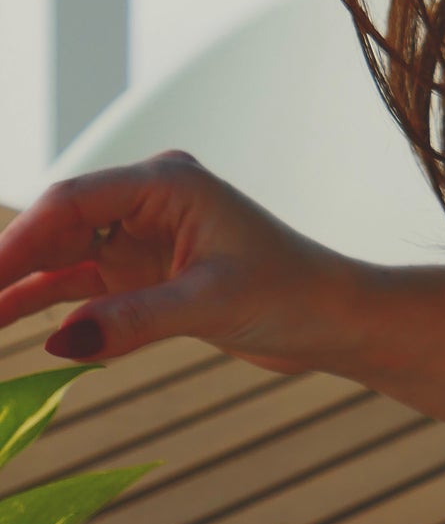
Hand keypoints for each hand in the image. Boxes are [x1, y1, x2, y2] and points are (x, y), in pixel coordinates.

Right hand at [0, 150, 357, 377]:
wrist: (332, 316)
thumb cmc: (290, 293)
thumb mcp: (214, 303)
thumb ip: (137, 319)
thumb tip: (62, 341)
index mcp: (167, 182)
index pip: (72, 202)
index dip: (17, 240)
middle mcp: (147, 201)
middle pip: (54, 226)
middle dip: (5, 262)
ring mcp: (140, 236)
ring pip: (57, 257)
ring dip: (12, 287)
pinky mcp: (140, 274)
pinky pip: (74, 286)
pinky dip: (40, 306)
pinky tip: (7, 325)